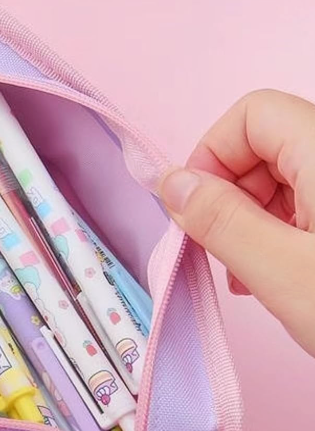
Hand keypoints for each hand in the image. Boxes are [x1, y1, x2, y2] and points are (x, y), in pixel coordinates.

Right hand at [158, 89, 314, 356]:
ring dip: (247, 220)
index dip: (211, 155)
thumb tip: (170, 183)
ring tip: (242, 274)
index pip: (253, 114)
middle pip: (265, 144)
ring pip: (282, 179)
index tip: (193, 210)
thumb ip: (219, 220)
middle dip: (227, 195)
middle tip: (214, 249)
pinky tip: (268, 275)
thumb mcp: (280, 270)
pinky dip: (274, 234)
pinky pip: (304, 205)